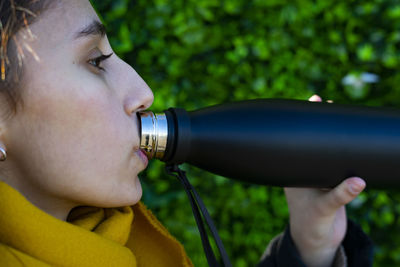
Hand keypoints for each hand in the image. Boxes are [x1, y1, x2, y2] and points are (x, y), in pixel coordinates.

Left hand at [284, 95, 365, 266]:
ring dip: (331, 135)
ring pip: (324, 150)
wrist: (316, 240)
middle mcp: (304, 171)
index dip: (302, 123)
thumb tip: (358, 181)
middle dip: (316, 122)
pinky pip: (338, 165)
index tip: (310, 102)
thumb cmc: (311, 223)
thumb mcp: (323, 208)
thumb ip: (340, 196)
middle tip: (322, 100)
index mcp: (294, 173)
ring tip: (336, 113)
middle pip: (310, 142)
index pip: (296, 142)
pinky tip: (351, 143)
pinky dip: (344, 153)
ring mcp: (317, 176)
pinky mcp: (331, 183)